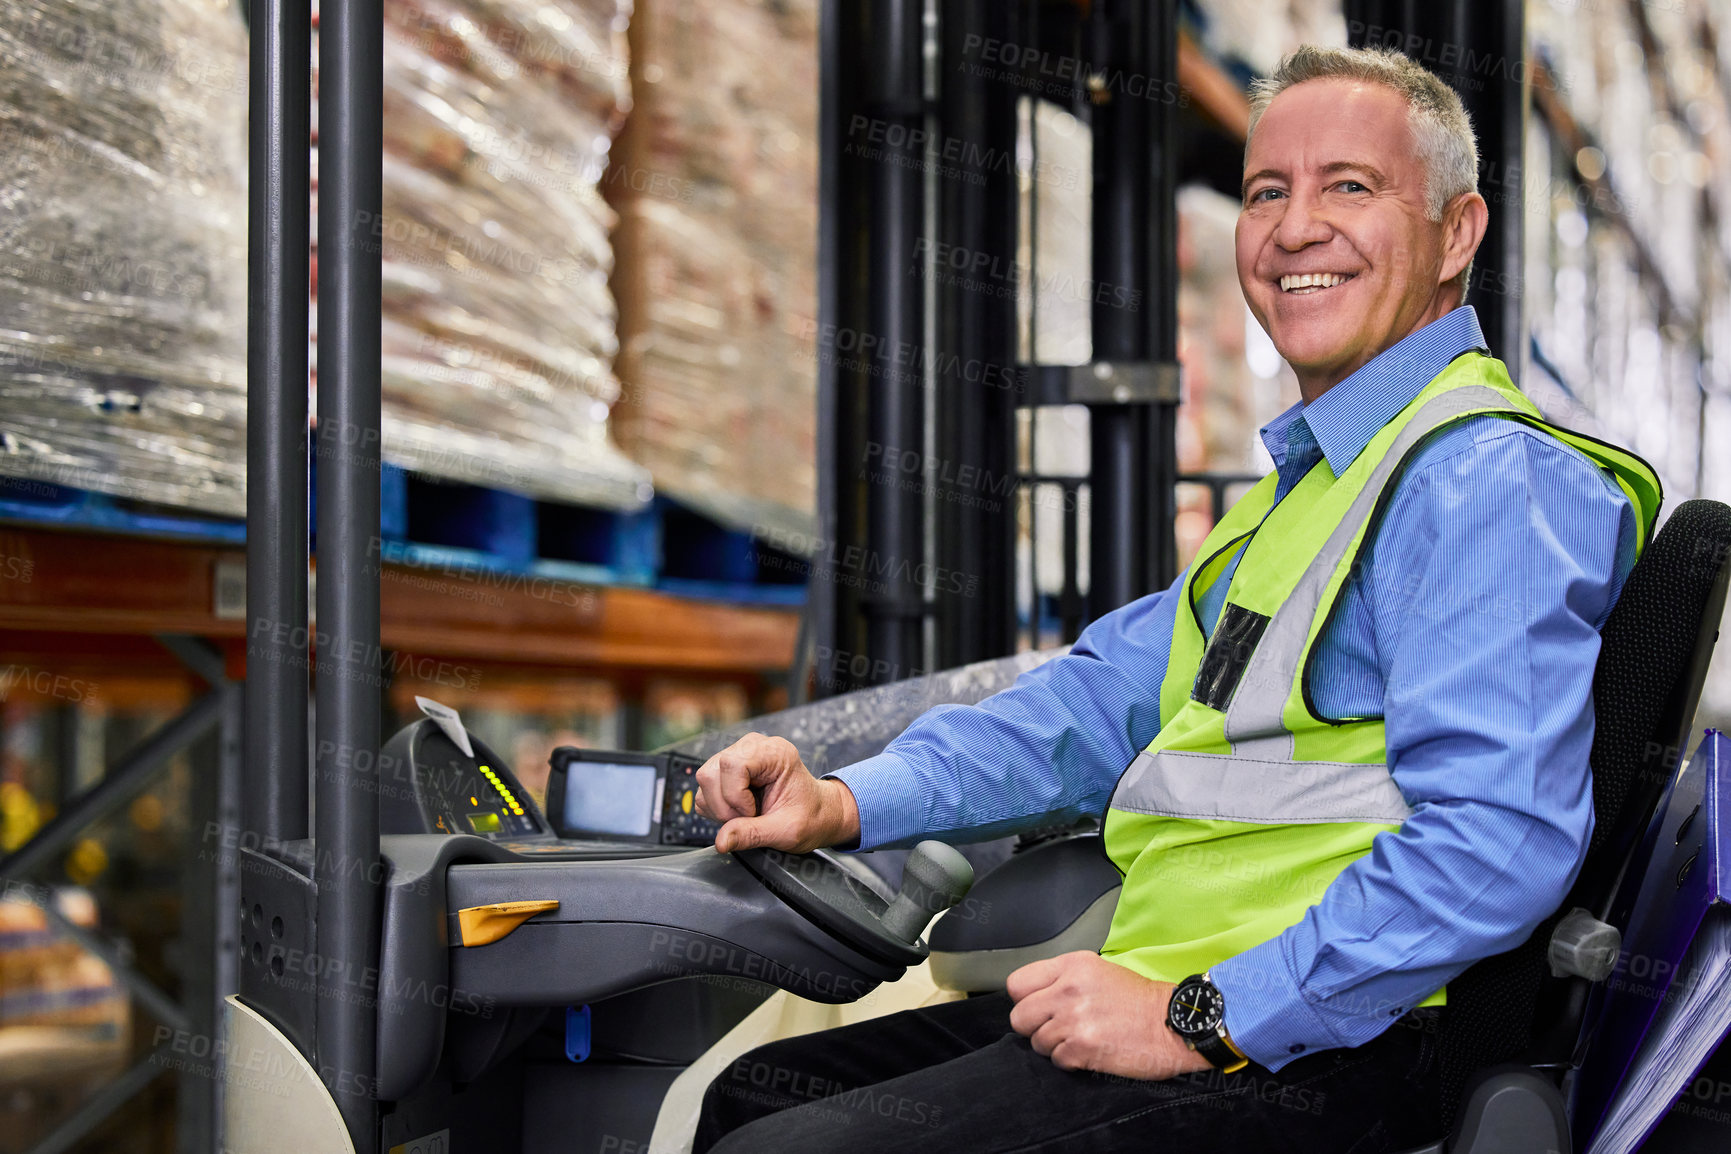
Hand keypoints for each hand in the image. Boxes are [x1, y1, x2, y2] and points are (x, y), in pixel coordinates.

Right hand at [692, 732, 859, 853]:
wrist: (817, 815)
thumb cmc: (811, 816)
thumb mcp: (787, 831)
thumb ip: (752, 835)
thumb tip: (720, 841)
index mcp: (775, 753)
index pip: (732, 765)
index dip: (735, 796)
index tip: (753, 813)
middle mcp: (753, 747)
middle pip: (712, 772)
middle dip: (725, 805)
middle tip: (750, 819)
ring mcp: (738, 756)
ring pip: (705, 779)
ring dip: (720, 808)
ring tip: (747, 816)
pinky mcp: (727, 771)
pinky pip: (706, 790)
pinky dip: (716, 808)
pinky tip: (739, 812)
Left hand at [1006, 951, 1213, 1079]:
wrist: (1172, 1024)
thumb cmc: (1138, 1000)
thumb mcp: (1098, 971)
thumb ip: (1062, 979)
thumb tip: (1033, 998)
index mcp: (1071, 965)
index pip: (1017, 984)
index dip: (1026, 1000)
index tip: (1040, 1008)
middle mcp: (1068, 989)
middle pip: (1019, 1017)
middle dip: (1034, 1027)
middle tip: (1058, 1029)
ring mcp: (1073, 1020)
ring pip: (1037, 1042)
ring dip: (1055, 1047)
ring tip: (1081, 1039)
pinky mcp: (1082, 1048)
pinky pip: (1056, 1060)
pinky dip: (1070, 1061)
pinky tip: (1091, 1052)